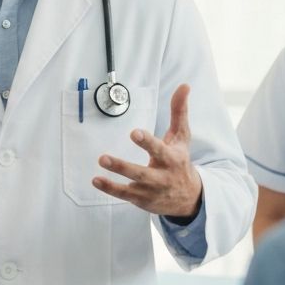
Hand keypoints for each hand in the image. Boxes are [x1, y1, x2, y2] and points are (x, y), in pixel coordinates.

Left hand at [92, 83, 201, 218]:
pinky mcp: (141, 199)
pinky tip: (96, 180)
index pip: (159, 150)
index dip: (147, 142)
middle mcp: (161, 176)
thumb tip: (184, 85)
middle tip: (103, 157)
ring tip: (100, 162)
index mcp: (172, 159)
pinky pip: (124, 195)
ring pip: (131, 184)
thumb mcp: (182, 137)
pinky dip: (110, 189)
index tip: (134, 133)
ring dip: (114, 177)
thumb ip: (179, 111)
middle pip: (142, 173)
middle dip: (123, 167)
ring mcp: (150, 190)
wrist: (188, 198)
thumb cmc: (181, 160)